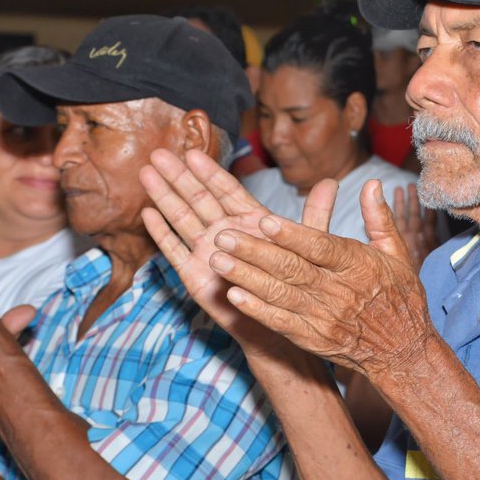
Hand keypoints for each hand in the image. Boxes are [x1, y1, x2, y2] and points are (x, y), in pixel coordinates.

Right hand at [139, 148, 335, 360]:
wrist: (277, 328)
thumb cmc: (293, 287)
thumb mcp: (309, 248)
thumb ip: (314, 215)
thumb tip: (332, 182)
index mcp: (249, 222)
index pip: (226, 191)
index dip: (210, 172)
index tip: (193, 151)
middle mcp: (224, 233)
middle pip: (198, 199)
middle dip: (178, 177)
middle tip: (159, 154)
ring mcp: (207, 252)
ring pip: (182, 219)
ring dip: (164, 197)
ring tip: (147, 174)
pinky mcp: (195, 275)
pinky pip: (176, 252)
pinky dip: (162, 234)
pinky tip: (148, 215)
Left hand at [208, 178, 434, 379]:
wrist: (402, 351)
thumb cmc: (399, 296)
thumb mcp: (397, 254)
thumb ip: (379, 217)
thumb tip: (371, 183)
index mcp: (358, 266)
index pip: (321, 247)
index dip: (293, 234)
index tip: (264, 220)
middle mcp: (338, 291)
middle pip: (292, 269)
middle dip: (255, 252)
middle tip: (222, 235)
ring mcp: (323, 317)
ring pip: (280, 294)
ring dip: (246, 277)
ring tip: (217, 261)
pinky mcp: (312, 338)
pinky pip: (281, 323)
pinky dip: (257, 310)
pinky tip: (234, 297)